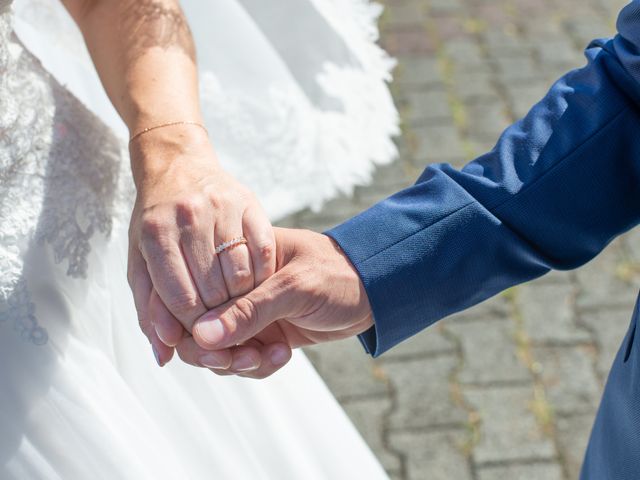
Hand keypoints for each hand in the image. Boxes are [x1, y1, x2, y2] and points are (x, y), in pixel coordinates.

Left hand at [127, 125, 275, 364]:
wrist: (179, 165)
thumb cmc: (156, 222)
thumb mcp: (140, 262)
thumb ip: (150, 310)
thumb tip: (165, 355)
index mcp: (155, 234)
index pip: (181, 300)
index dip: (194, 327)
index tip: (202, 334)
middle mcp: (188, 217)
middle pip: (213, 292)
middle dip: (220, 317)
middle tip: (223, 322)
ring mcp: (222, 208)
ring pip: (242, 275)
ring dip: (243, 299)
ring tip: (237, 302)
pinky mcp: (250, 203)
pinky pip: (263, 253)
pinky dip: (262, 276)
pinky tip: (254, 282)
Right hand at [173, 227, 373, 378]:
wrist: (377, 292)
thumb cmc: (339, 275)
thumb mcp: (295, 288)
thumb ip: (249, 311)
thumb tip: (200, 336)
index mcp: (236, 259)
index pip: (190, 288)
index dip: (180, 317)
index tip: (192, 342)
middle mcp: (237, 287)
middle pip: (196, 326)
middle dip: (212, 350)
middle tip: (236, 359)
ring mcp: (250, 313)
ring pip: (218, 349)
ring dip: (238, 362)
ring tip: (268, 356)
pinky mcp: (264, 334)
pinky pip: (244, 360)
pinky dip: (259, 366)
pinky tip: (283, 355)